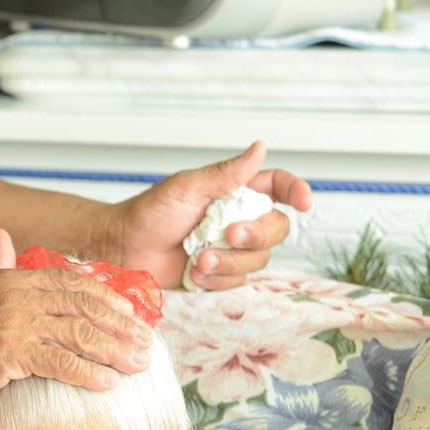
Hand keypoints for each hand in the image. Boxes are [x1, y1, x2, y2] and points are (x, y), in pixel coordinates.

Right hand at [0, 229, 153, 407]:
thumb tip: (1, 237)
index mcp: (12, 278)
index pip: (71, 281)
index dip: (106, 296)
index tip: (131, 313)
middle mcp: (17, 295)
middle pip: (83, 306)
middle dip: (120, 326)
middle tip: (146, 343)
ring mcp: (15, 324)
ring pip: (78, 334)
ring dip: (113, 351)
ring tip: (137, 365)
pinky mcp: (9, 354)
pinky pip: (58, 363)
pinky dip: (86, 373)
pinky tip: (106, 384)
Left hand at [98, 141, 312, 289]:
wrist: (124, 250)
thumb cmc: (149, 213)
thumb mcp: (187, 187)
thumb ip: (226, 174)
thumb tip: (260, 147)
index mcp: (235, 193)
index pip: (278, 187)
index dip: (296, 192)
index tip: (304, 202)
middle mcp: (239, 221)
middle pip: (277, 229)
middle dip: (256, 235)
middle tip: (227, 234)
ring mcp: (230, 250)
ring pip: (258, 260)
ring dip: (229, 261)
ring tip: (197, 258)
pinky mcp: (219, 276)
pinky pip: (236, 281)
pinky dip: (216, 279)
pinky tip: (193, 272)